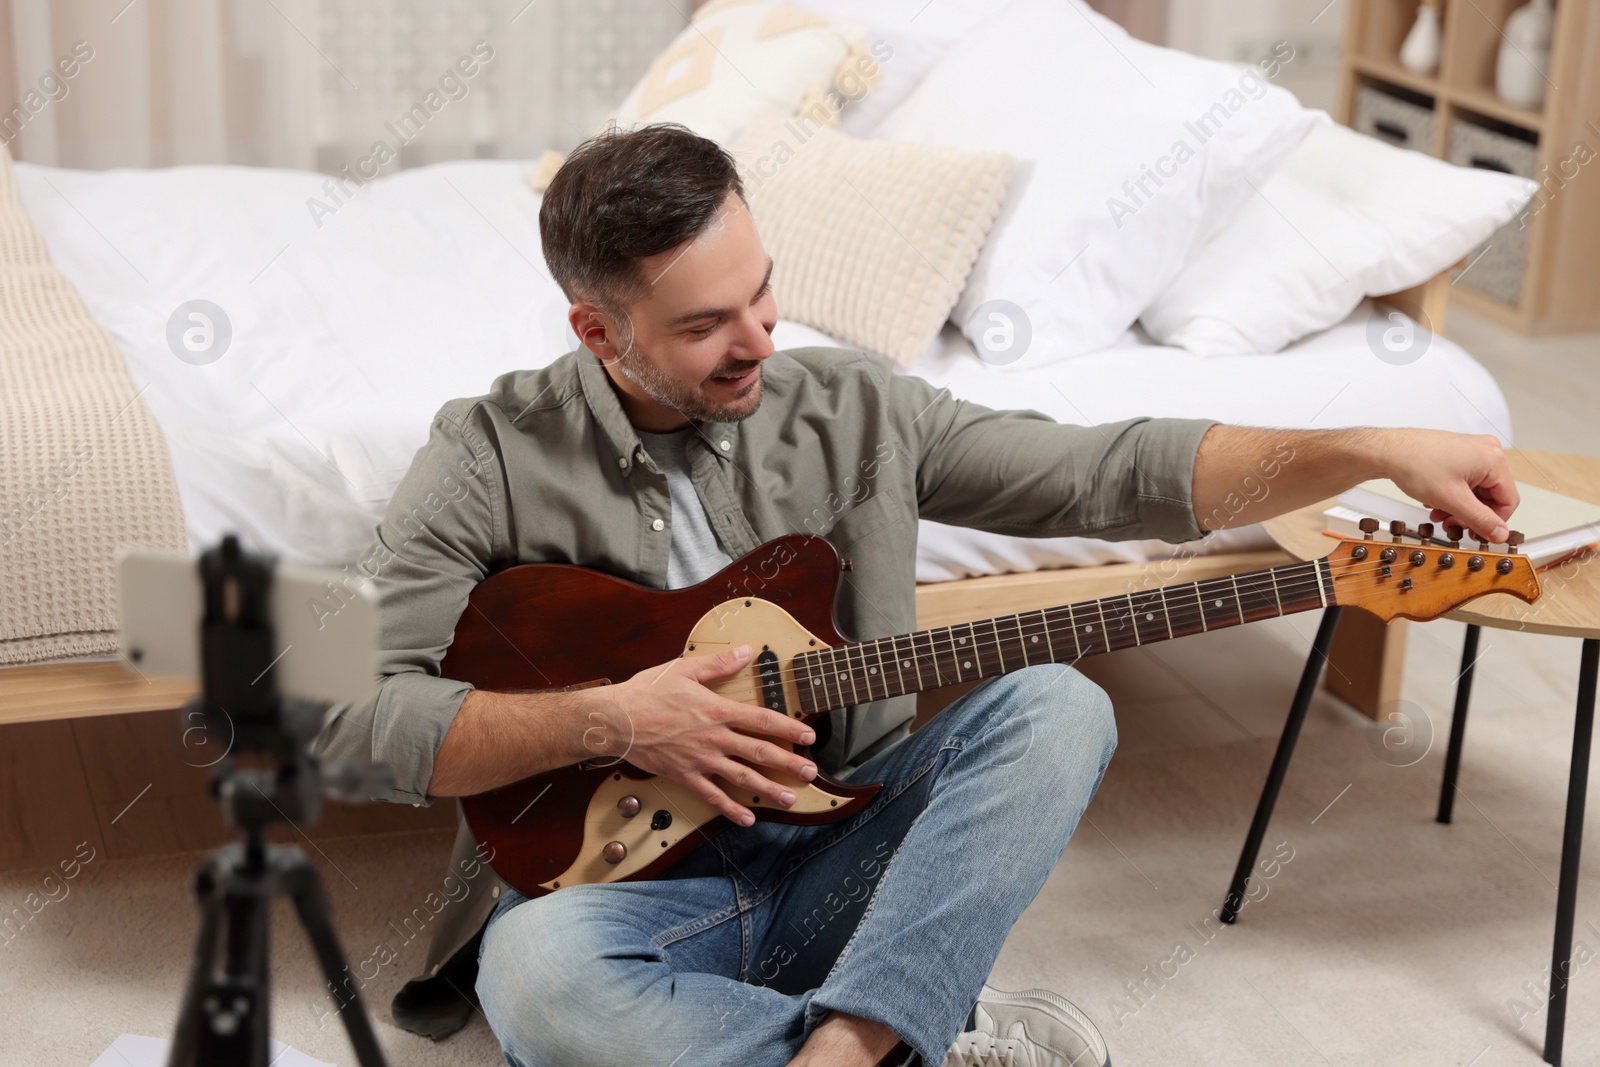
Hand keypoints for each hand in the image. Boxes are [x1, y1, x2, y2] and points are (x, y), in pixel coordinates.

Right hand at [583, 644, 818, 826]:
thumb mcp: (684, 669)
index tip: (808, 736)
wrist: (616, 720)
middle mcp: (714, 738)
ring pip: (742, 777)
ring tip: (790, 799)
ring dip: (768, 789)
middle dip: (788, 763)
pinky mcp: (686, 776)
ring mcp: (701, 760)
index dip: (788, 728)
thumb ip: (719, 664)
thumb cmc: (647, 692)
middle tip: (811, 773)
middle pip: (759, 752)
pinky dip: (731, 809)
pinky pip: (713, 796)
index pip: (761, 720)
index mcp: (717, 710)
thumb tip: (747, 651)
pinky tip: (748, 818)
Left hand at [1380, 430, 1517, 541]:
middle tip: (1452, 524)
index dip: (1493, 522)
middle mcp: (1487, 451)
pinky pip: (1466, 482)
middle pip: (1492, 496)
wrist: (1388, 451)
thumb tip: (1500, 534)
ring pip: (1477, 491)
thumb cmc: (1414, 464)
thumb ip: (1480, 520)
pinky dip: (1453, 496)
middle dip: (1470, 514)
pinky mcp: (1460, 453)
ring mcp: (1473, 451)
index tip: (1478, 534)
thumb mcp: (1452, 500)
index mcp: (1493, 459)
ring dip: (1459, 507)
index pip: (1508, 500)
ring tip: (1440, 513)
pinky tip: (1436, 502)